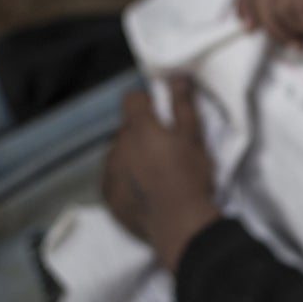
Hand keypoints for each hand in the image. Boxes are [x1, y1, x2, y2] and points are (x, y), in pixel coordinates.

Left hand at [102, 78, 218, 272]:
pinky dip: (124, 180)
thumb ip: (182, 105)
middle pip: (125, 129)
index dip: (146, 103)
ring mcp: (109, 173)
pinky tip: (143, 191)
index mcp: (139, 128)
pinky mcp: (108, 196)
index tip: (160, 115)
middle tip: (164, 149)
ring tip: (154, 174)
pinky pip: (112, 179)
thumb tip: (176, 77)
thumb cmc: (191, 177)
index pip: (131, 100)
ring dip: (130, 156)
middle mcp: (118, 146)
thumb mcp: (194, 138)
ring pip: (117, 154)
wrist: (180, 224)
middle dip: (140, 133)